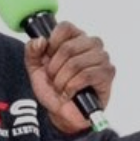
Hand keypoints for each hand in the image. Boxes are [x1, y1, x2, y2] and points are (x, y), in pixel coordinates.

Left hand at [24, 20, 114, 134]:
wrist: (61, 113)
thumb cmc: (53, 89)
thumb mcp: (35, 68)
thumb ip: (32, 51)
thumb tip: (41, 40)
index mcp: (76, 38)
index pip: (65, 27)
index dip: (52, 44)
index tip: (49, 59)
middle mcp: (92, 44)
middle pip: (68, 47)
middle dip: (55, 68)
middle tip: (54, 79)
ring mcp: (102, 57)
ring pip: (76, 63)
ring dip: (62, 80)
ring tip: (62, 88)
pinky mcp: (107, 73)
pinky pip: (86, 75)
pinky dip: (72, 87)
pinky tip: (69, 93)